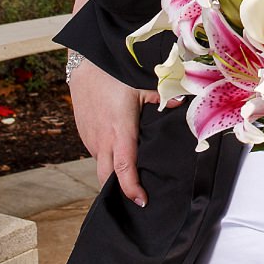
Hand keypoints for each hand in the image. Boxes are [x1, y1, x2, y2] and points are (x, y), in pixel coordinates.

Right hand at [67, 57, 156, 206]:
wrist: (87, 62)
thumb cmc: (116, 74)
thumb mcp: (143, 86)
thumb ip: (163, 99)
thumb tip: (180, 104)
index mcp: (120, 132)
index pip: (124, 170)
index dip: (132, 189)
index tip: (142, 201)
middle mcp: (102, 139)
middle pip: (105, 177)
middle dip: (118, 191)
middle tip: (135, 197)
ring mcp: (90, 136)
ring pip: (100, 164)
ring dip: (112, 171)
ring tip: (129, 171)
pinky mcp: (83, 131)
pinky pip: (94, 151)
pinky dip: (105, 155)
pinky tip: (116, 148)